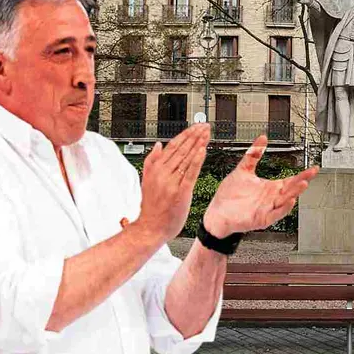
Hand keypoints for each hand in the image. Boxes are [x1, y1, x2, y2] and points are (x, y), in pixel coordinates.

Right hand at [136, 124, 209, 240]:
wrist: (150, 228)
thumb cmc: (151, 207)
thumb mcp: (147, 181)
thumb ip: (152, 162)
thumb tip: (158, 145)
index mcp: (155, 168)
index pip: (173, 146)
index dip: (185, 135)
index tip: (195, 127)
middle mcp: (162, 173)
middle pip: (181, 149)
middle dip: (194, 136)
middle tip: (205, 126)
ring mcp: (171, 182)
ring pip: (186, 158)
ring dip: (198, 143)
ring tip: (206, 133)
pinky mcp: (181, 192)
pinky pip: (190, 173)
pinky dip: (196, 160)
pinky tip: (203, 150)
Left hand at [203, 135, 318, 237]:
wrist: (216, 213)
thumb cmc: (229, 196)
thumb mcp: (243, 170)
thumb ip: (253, 155)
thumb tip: (262, 139)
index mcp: (269, 188)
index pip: (290, 180)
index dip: (302, 174)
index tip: (313, 168)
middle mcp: (271, 199)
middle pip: (291, 189)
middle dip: (302, 181)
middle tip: (311, 173)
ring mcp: (267, 209)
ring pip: (285, 201)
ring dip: (295, 193)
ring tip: (303, 184)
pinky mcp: (261, 219)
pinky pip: (275, 214)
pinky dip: (283, 208)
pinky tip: (290, 200)